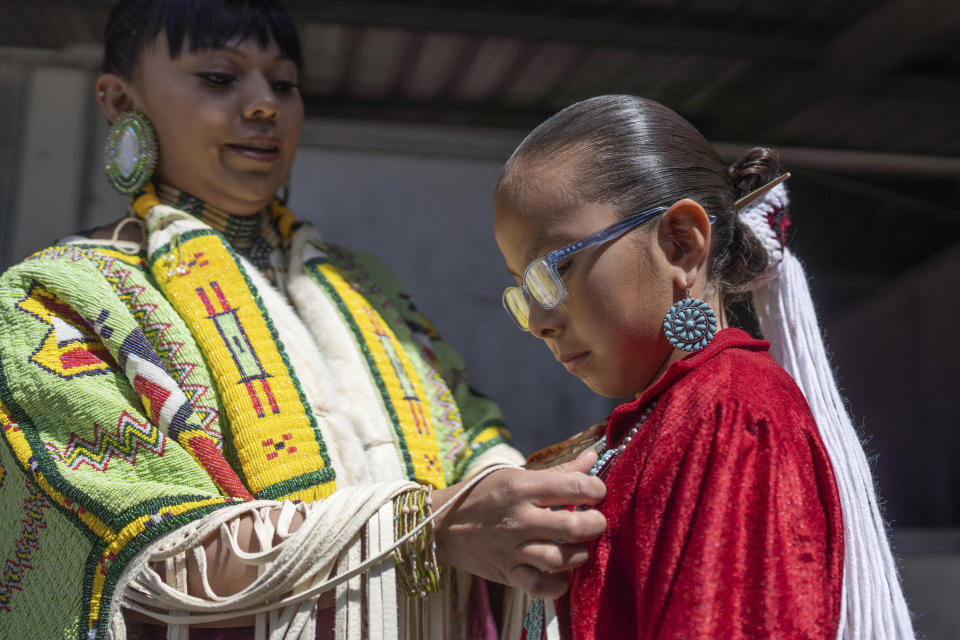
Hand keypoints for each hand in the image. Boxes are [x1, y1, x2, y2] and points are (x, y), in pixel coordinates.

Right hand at [430, 450, 605, 597]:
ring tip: (578, 546)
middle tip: (594, 521)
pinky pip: (540, 587)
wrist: (443, 525)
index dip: (596, 490)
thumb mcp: (517, 475)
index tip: (595, 492)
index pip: (575, 487)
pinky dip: (558, 584)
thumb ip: (559, 470)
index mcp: (522, 487)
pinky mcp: (508, 574)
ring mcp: (513, 549)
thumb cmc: (484, 494)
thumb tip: (593, 456)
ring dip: (580, 554)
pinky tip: (562, 573)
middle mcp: (519, 518)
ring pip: (561, 559)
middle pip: (574, 527)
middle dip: (596, 524)